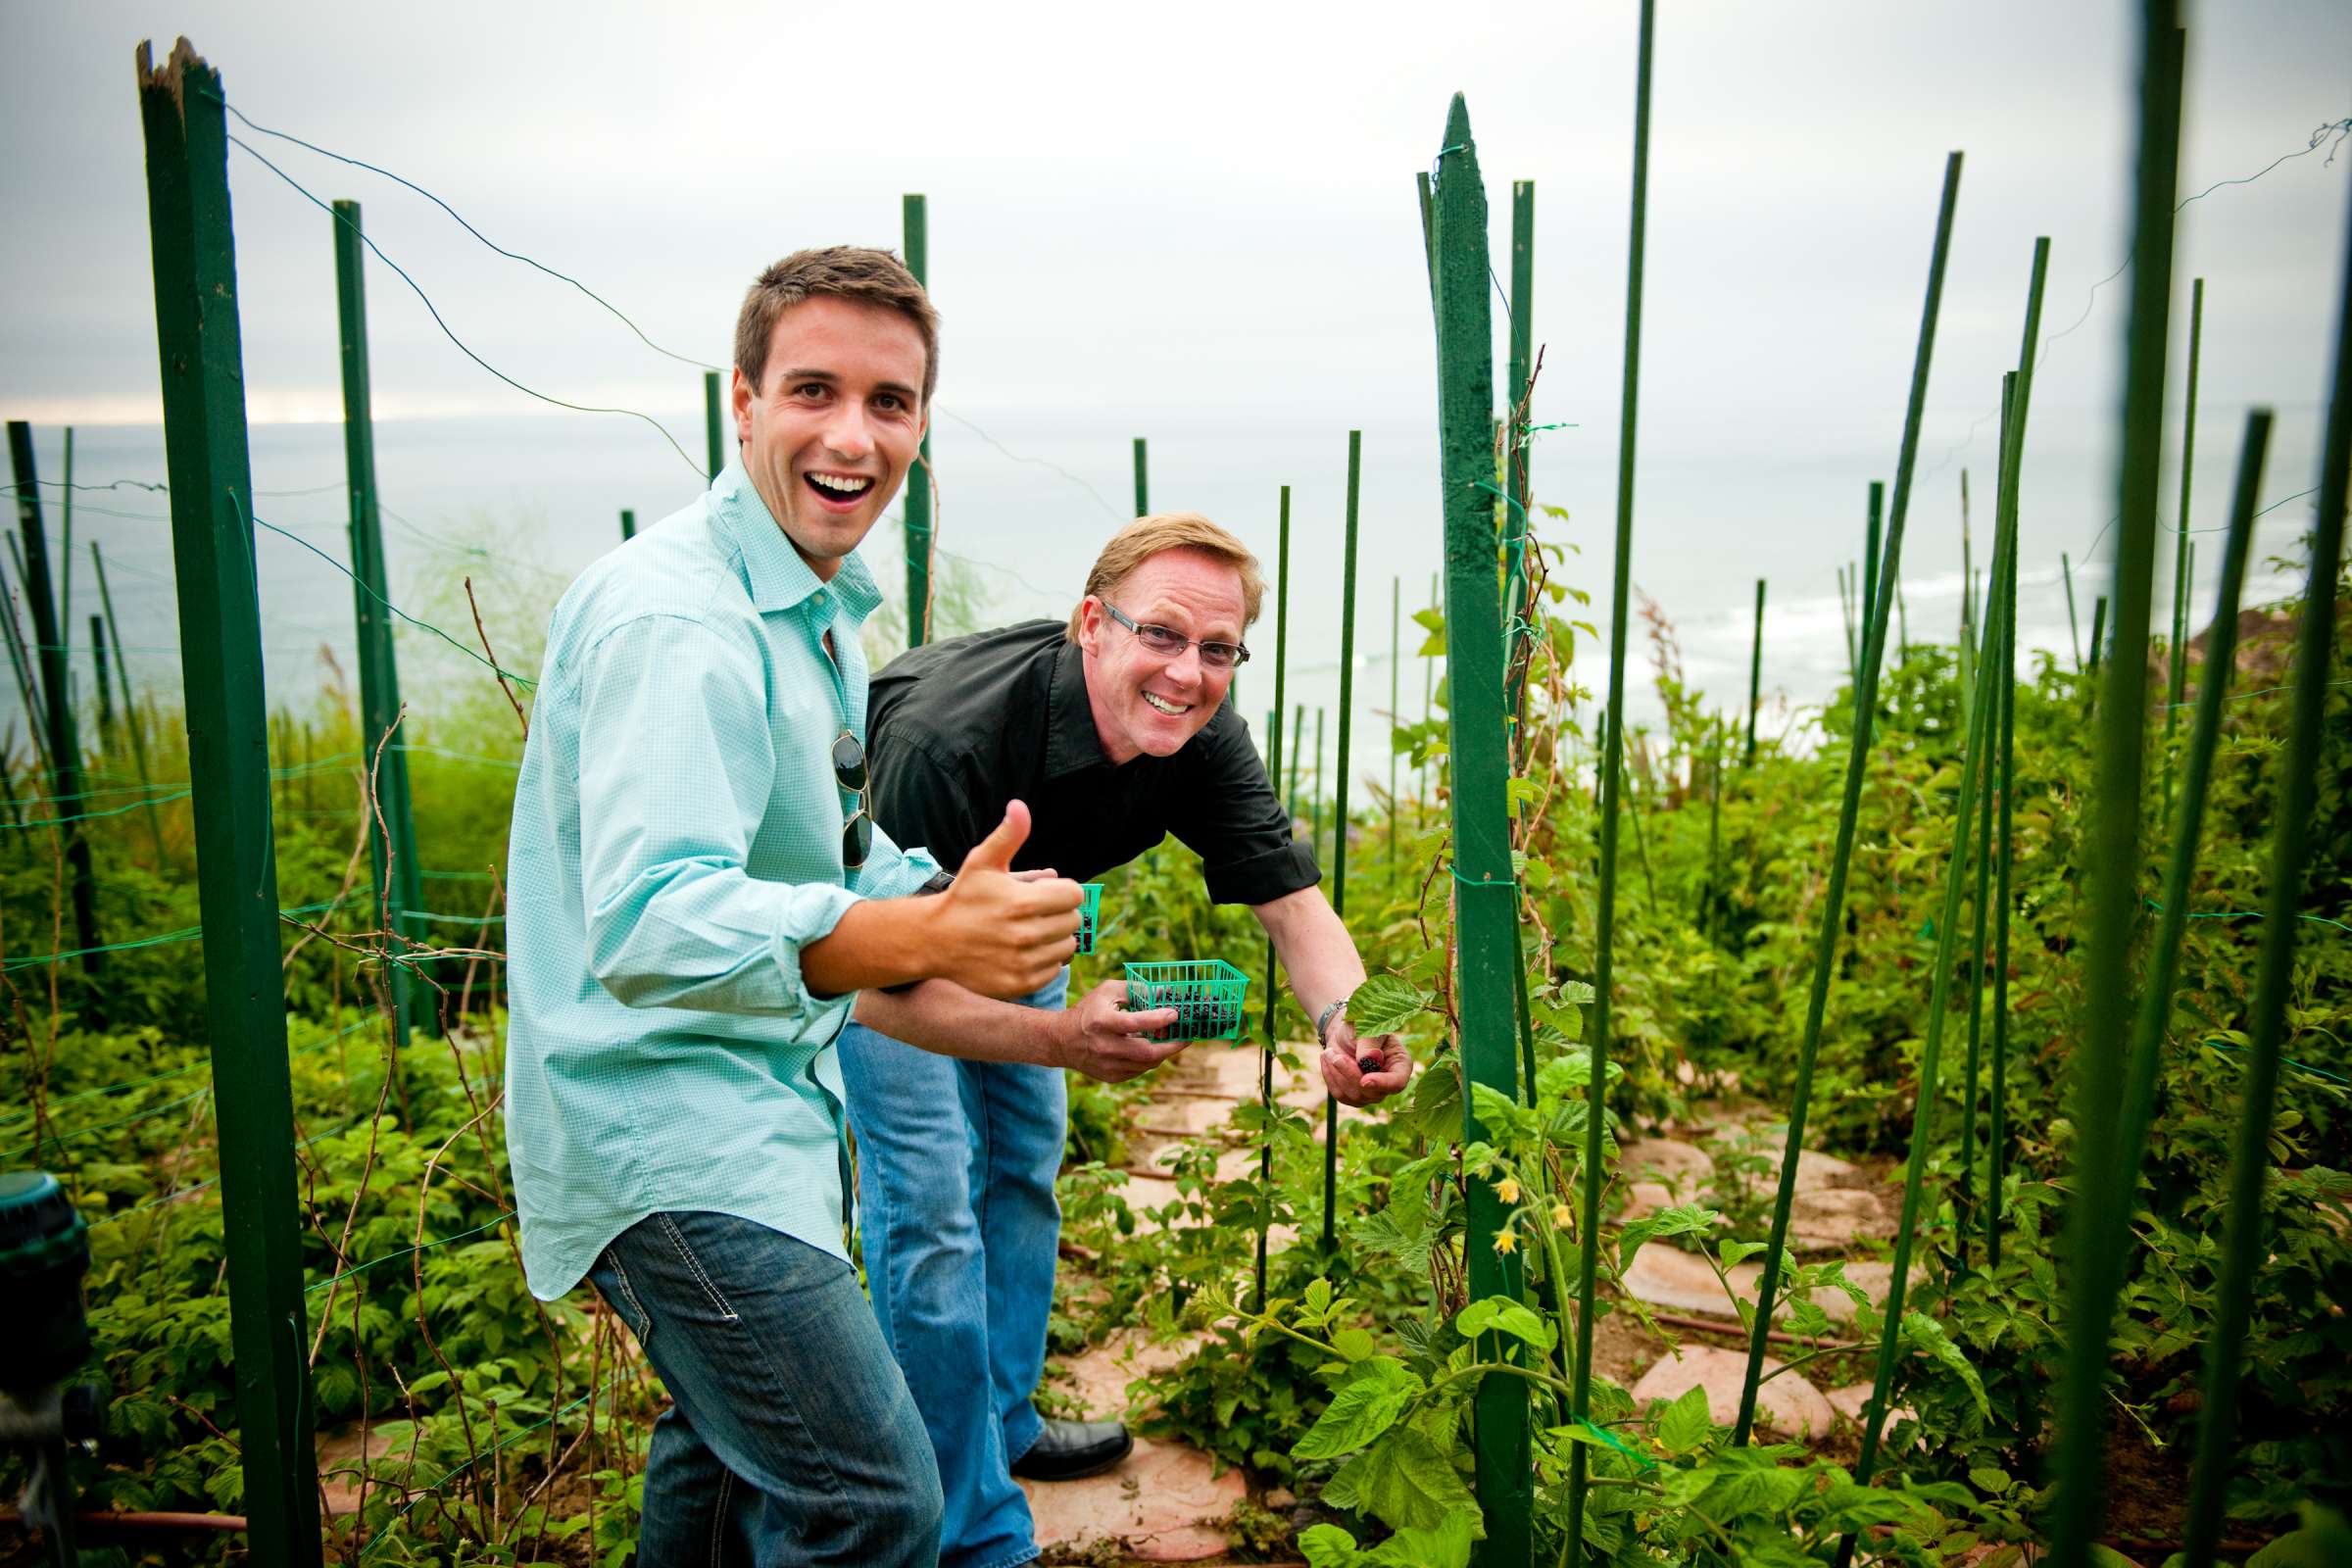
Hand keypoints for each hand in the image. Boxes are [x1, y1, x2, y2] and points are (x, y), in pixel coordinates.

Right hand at [929, 802, 1082, 998]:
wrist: (935, 940)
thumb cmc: (964, 897)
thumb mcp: (983, 862)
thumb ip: (1008, 835)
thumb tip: (1020, 806)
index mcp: (1023, 902)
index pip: (1074, 894)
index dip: (1060, 890)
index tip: (1041, 893)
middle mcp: (1026, 935)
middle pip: (1073, 920)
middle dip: (1057, 912)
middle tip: (1032, 911)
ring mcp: (1024, 962)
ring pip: (1067, 946)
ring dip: (1054, 937)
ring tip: (1029, 931)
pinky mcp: (1020, 984)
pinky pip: (1054, 970)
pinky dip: (1045, 961)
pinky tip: (1024, 951)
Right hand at [1053, 980, 1184, 1082]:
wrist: (1062, 1041)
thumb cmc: (1089, 1011)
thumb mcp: (1107, 992)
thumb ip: (1136, 989)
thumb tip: (1165, 992)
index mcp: (1101, 1022)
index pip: (1133, 1023)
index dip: (1157, 1019)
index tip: (1175, 1013)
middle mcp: (1104, 1047)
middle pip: (1146, 1052)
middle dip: (1173, 1045)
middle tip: (1188, 1036)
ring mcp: (1107, 1065)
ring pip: (1147, 1064)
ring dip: (1164, 1051)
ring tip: (1173, 1039)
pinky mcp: (1111, 1077)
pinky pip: (1140, 1070)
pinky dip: (1150, 1059)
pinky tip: (1153, 1047)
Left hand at [1319, 1017, 1411, 1106]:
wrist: (1346, 1032)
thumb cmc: (1361, 1025)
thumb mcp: (1366, 1028)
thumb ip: (1369, 1044)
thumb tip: (1366, 1061)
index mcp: (1400, 1064)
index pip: (1397, 1082)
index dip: (1382, 1083)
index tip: (1365, 1080)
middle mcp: (1389, 1083)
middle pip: (1371, 1092)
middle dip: (1349, 1073)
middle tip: (1332, 1054)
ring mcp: (1372, 1093)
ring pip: (1353, 1096)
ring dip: (1336, 1073)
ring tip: (1328, 1051)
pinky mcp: (1355, 1097)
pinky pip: (1340, 1094)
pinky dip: (1330, 1076)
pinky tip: (1327, 1060)